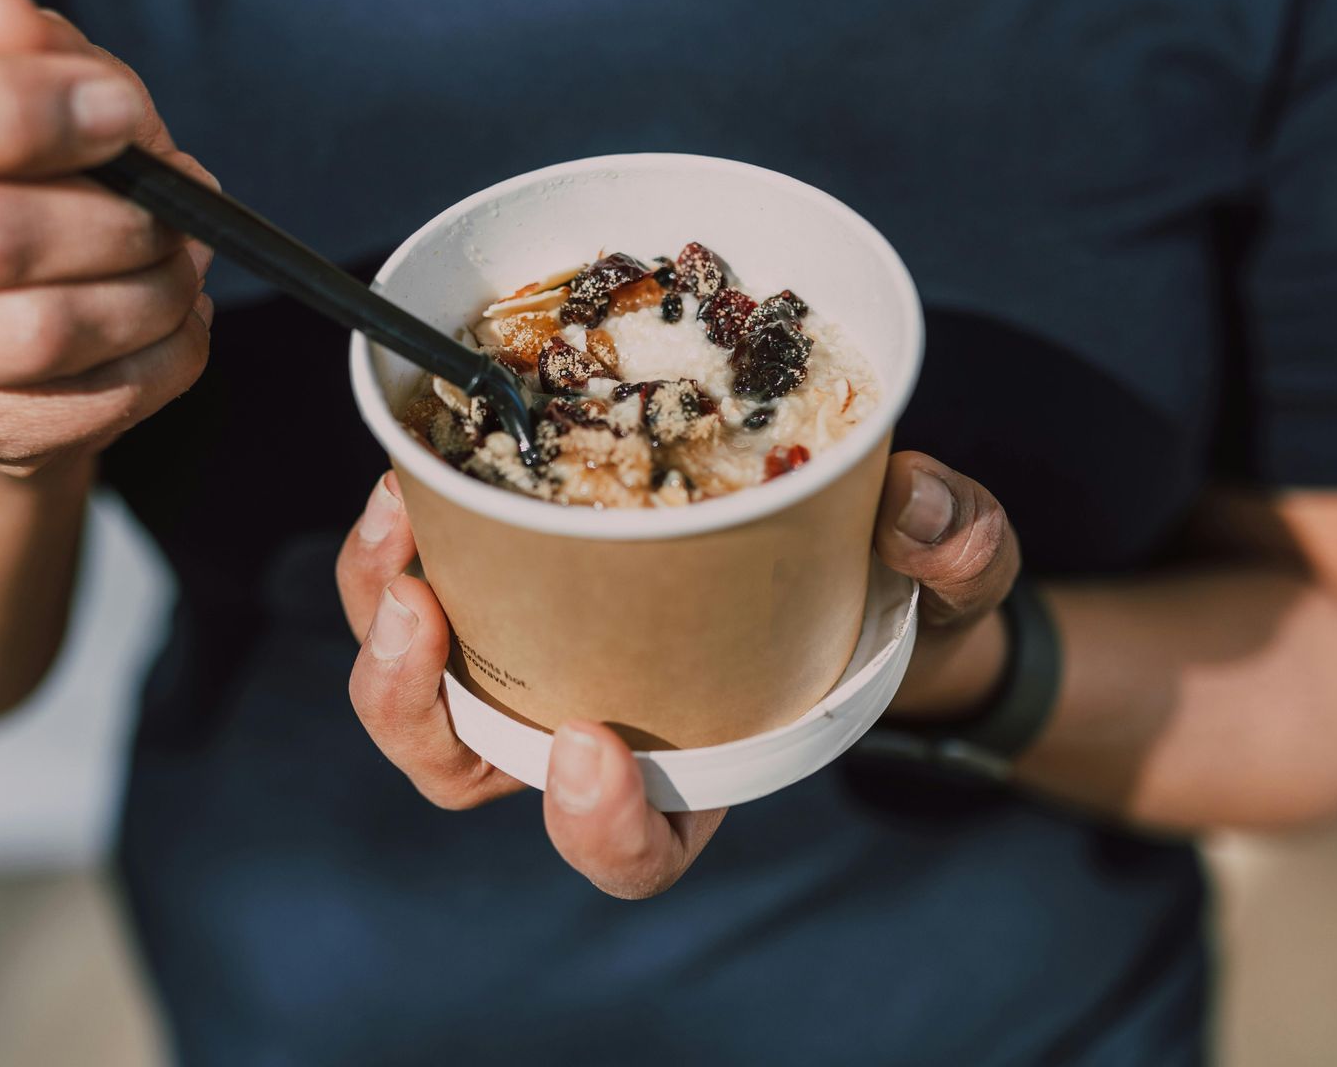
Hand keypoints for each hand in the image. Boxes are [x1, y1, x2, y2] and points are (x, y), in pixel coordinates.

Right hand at [0, 0, 213, 476]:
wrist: (9, 303)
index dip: (29, 115)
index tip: (123, 115)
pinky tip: (170, 327)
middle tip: (177, 211)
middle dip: (119, 224)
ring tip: (181, 268)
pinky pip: (85, 407)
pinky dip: (161, 362)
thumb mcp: (45, 79)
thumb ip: (30, 42)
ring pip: (40, 335)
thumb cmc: (29, 169)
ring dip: (150, 299)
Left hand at [332, 451, 1020, 899]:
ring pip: (415, 694)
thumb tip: (921, 510)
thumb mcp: (952, 565)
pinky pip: (414, 592)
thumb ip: (957, 547)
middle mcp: (595, 740)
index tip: (595, 751)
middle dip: (419, 713)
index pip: (637, 853)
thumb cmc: (891, 587)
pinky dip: (390, 555)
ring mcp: (535, 666)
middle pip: (471, 775)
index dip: (602, 833)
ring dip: (379, 622)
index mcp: (699, 773)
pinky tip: (406, 483)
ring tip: (397, 528)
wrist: (838, 529)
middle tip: (421, 616)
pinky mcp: (500, 587)